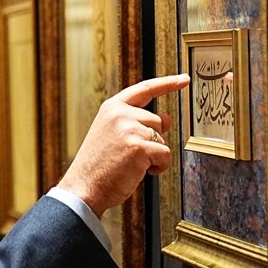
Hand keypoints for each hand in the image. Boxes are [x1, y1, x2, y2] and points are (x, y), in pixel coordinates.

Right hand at [58, 73, 190, 216]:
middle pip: (157, 121)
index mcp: (112, 108)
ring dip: (153, 155)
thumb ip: (136, 122)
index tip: (184, 79)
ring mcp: (130, 129)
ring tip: (131, 164)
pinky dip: (158, 166)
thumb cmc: (98, 166)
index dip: (167, 84)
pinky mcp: (139, 147)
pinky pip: (164, 154)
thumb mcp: (113, 135)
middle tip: (131, 155)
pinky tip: (140, 172)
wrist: (83, 187)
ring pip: (161, 139)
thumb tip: (167, 119)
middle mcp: (121, 114)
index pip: (145, 90)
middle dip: (152, 141)